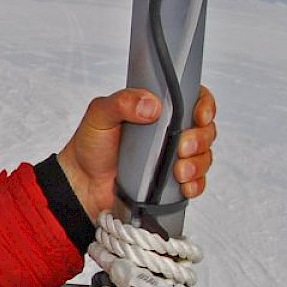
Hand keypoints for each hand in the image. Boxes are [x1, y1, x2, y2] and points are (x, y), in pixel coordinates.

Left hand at [56, 86, 217, 220]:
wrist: (82, 184)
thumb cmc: (90, 146)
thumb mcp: (100, 115)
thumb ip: (122, 102)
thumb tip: (151, 105)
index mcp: (157, 110)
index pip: (194, 99)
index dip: (204, 106)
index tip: (199, 116)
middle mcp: (170, 132)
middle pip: (205, 130)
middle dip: (200, 139)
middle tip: (181, 148)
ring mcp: (173, 158)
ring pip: (204, 156)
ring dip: (198, 163)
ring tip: (178, 171)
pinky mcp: (172, 183)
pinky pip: (196, 183)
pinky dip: (195, 185)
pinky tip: (183, 186)